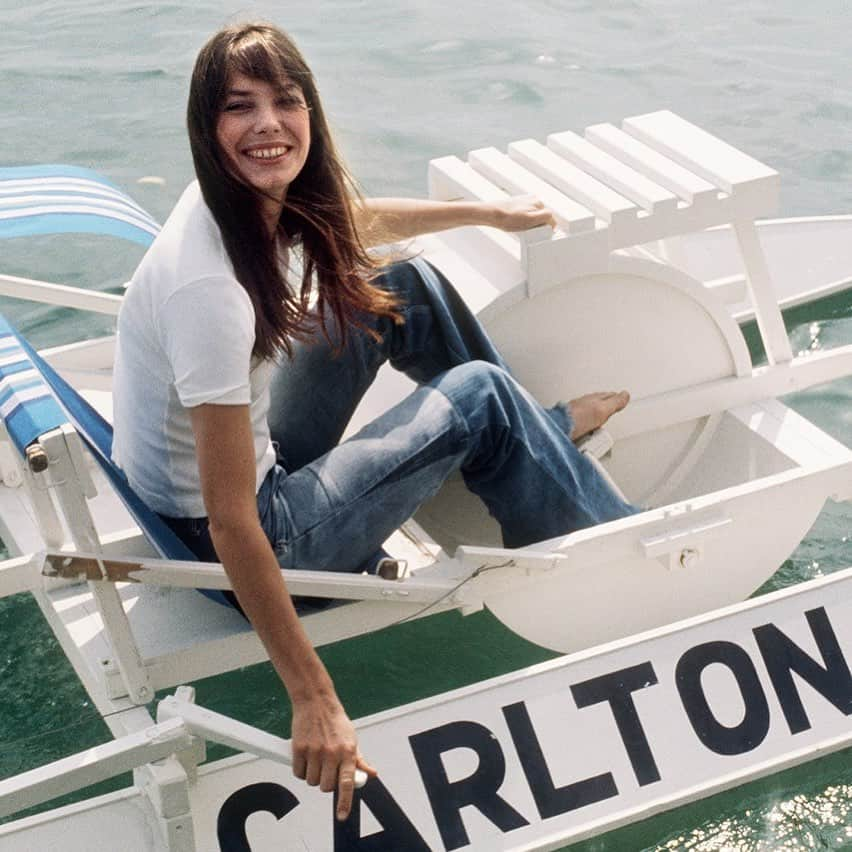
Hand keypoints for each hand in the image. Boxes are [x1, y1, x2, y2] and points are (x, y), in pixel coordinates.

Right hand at [290, 694, 377, 820]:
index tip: (342, 816)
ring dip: (313, 776)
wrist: (316, 702)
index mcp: (348, 751)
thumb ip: (359, 760)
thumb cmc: (335, 720)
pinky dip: (301, 770)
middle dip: (326, 783)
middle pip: (326, 786)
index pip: (347, 782)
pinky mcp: (299, 749)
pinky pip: (298, 773)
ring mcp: (314, 751)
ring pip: (311, 782)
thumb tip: (370, 774)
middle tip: (327, 769)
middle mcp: (331, 753)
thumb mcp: (352, 739)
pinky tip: (306, 757)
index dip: (344, 802)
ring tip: (317, 760)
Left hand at [488, 195, 555, 231]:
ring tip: (520, 226)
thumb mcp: (530, 221)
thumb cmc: (508, 219)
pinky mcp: (519, 203)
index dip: (546, 228)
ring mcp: (527, 200)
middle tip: (527, 230)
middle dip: (538, 224)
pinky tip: (516, 222)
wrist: (492, 214)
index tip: (541, 234)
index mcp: (539, 203)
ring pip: (534, 215)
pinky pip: (526, 213)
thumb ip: (545, 217)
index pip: (550, 218)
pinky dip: (524, 219)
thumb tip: (554, 220)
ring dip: (530, 222)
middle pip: (542, 216)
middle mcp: (534, 200)